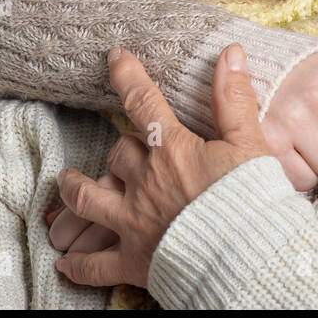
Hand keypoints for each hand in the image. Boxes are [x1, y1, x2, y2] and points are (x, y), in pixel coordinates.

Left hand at [42, 50, 317, 252]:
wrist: (246, 256)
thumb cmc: (251, 199)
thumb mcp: (250, 143)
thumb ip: (234, 99)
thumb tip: (231, 52)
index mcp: (172, 150)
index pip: (143, 101)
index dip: (127, 75)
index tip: (115, 57)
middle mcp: (145, 181)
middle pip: (117, 152)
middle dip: (120, 146)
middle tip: (128, 148)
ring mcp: (134, 222)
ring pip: (88, 199)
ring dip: (74, 189)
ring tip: (67, 182)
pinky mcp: (133, 260)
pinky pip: (95, 264)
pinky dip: (77, 264)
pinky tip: (65, 262)